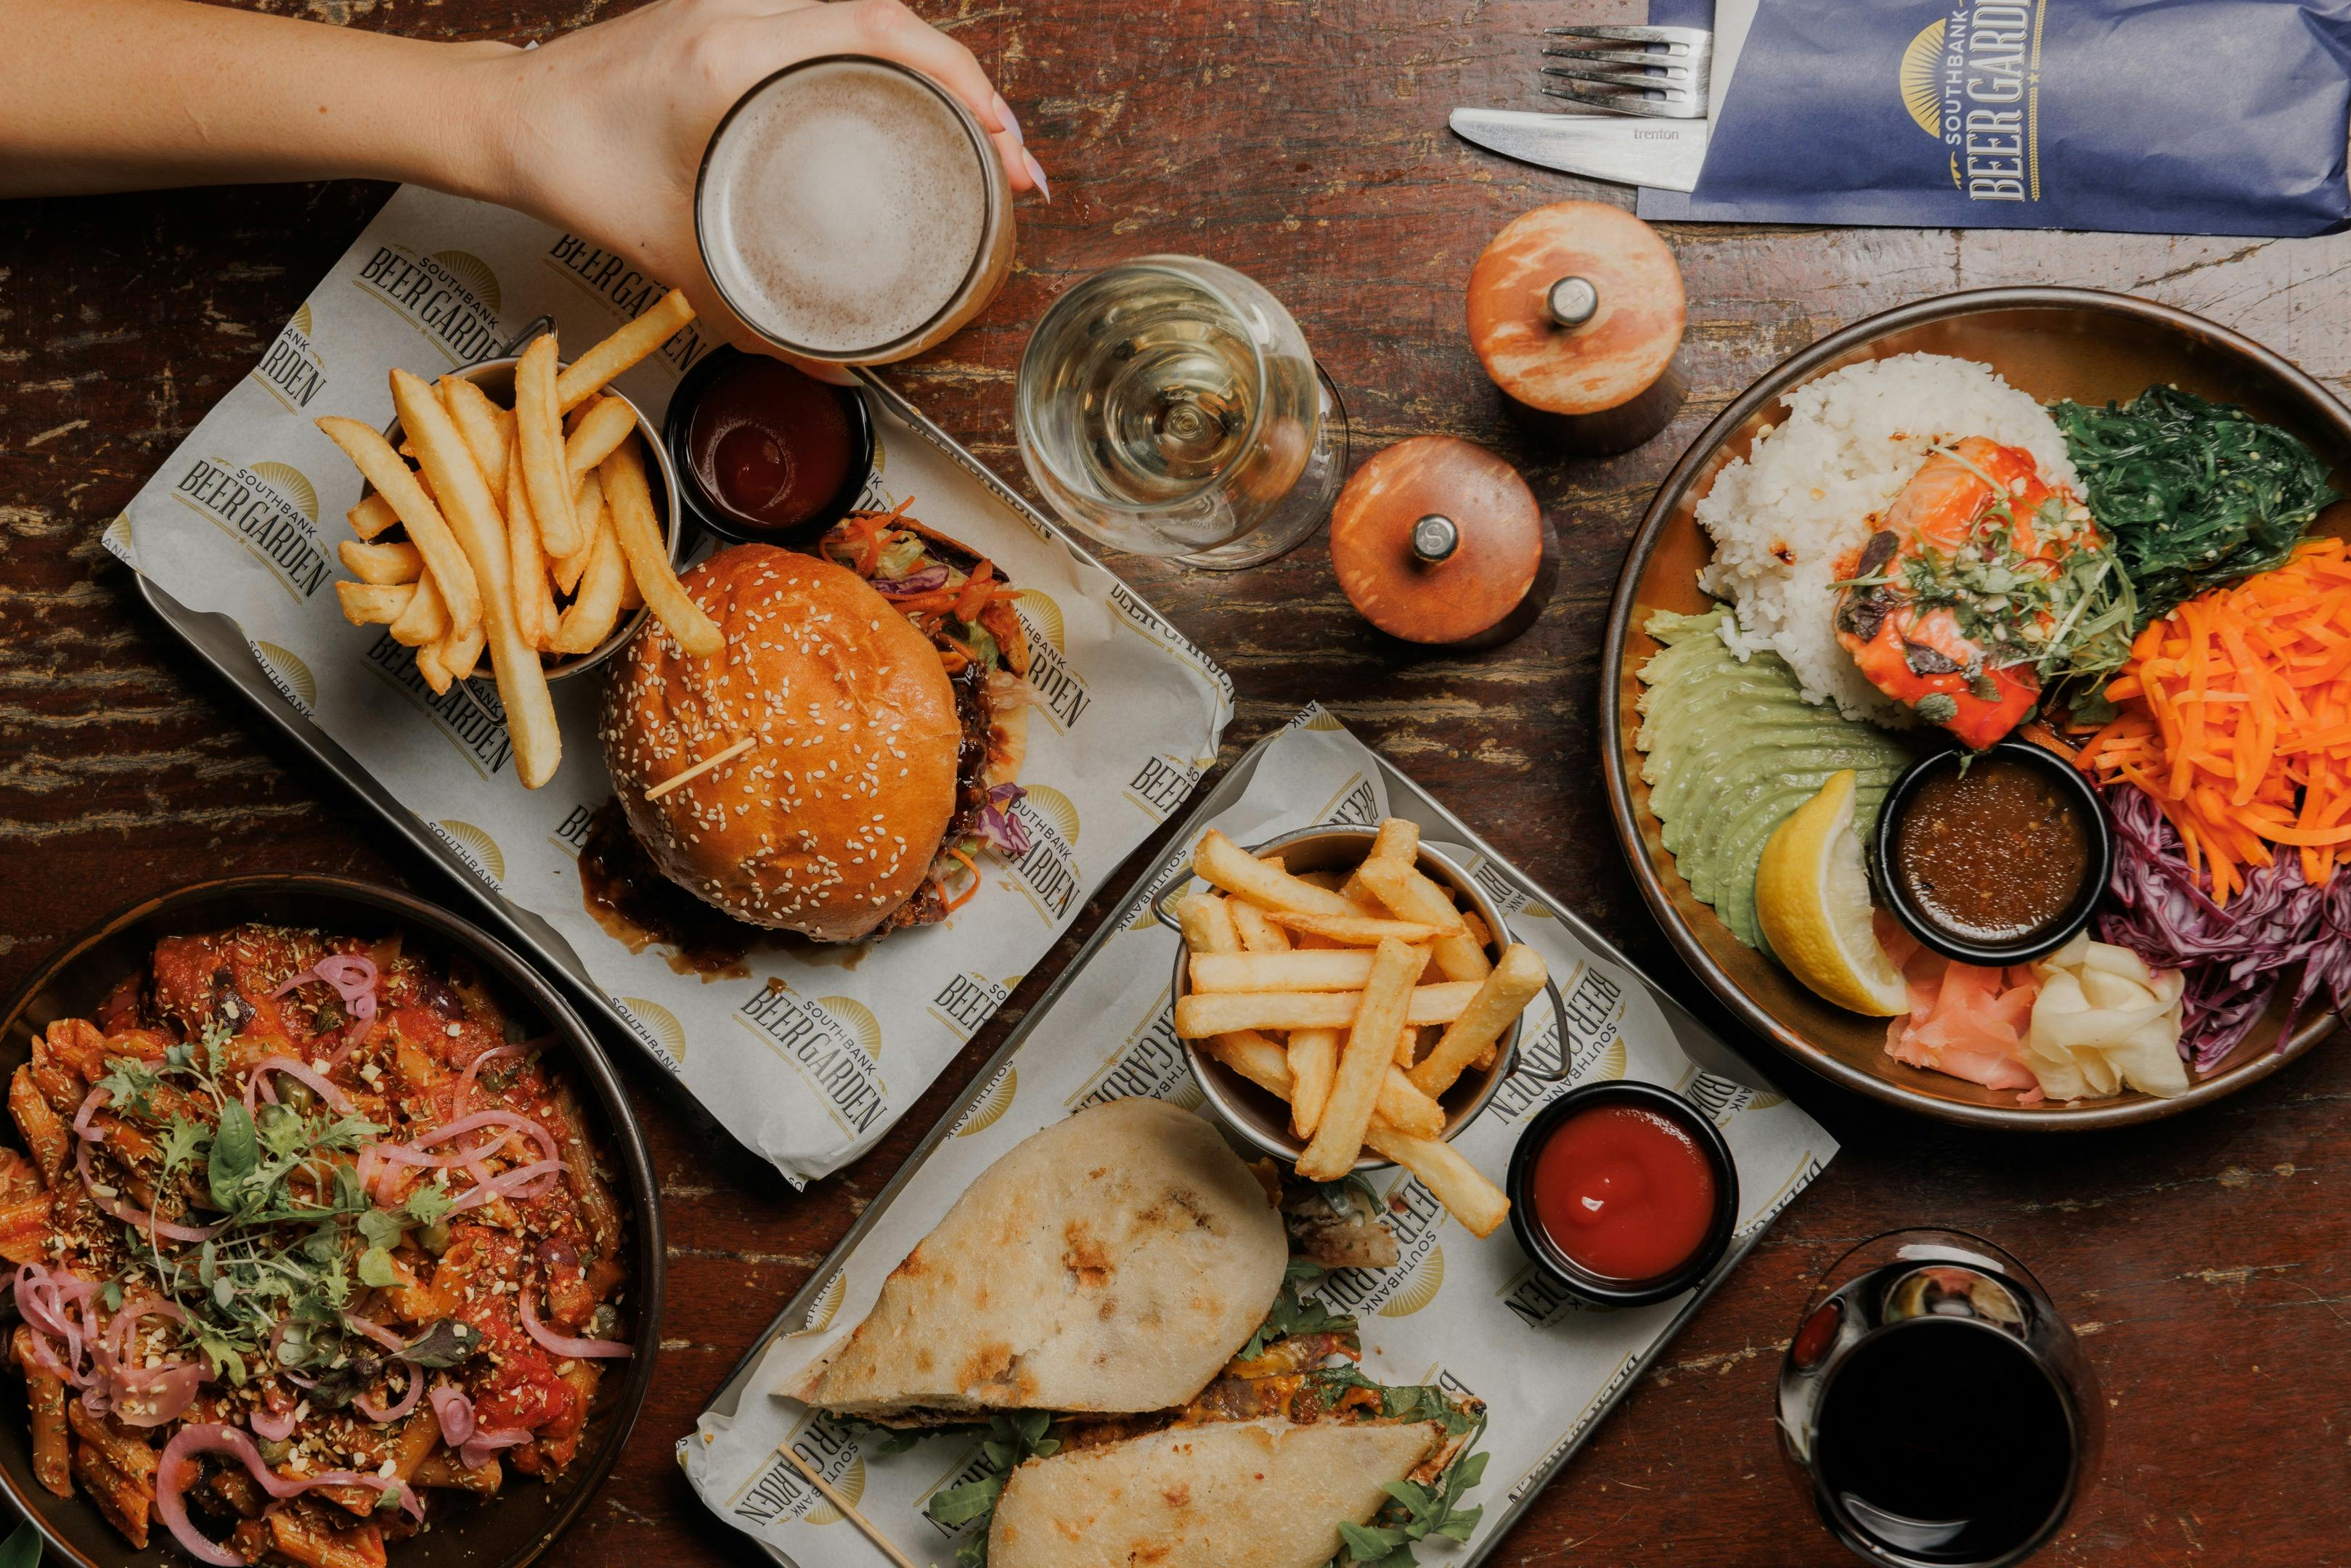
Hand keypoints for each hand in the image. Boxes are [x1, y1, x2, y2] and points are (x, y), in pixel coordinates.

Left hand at [475, 0, 1044, 359]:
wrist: (506, 119)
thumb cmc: (572, 168)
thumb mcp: (671, 252)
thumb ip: (754, 321)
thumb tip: (837, 371)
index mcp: (730, 55)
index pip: (879, 34)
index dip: (963, 86)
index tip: (1004, 148)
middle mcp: (742, 13)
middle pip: (894, 21)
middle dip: (973, 90)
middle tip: (1014, 164)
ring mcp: (739, 8)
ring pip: (869, 18)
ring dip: (936, 73)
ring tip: (983, 141)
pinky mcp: (733, 22)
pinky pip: (833, 27)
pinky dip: (888, 65)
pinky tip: (912, 109)